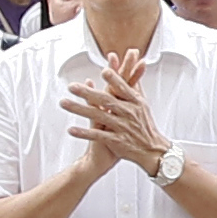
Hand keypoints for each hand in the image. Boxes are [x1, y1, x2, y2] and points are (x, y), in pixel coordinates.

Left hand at [65, 52, 166, 177]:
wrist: (152, 150)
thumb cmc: (146, 125)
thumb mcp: (143, 104)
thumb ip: (135, 86)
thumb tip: (135, 66)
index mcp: (135, 102)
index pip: (123, 88)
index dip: (114, 79)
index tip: (104, 70)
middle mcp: (128, 113)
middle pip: (105, 100)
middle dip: (87, 92)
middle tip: (72, 86)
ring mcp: (121, 127)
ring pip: (98, 116)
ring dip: (79, 109)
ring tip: (64, 103)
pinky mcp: (116, 141)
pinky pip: (97, 135)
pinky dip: (84, 133)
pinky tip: (71, 130)